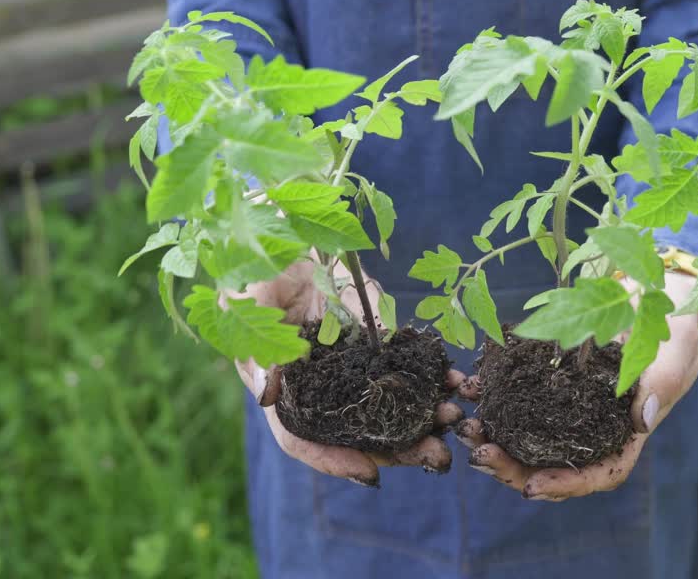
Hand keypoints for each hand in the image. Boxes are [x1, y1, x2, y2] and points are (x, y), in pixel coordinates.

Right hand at [229, 259, 466, 485]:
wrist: (290, 225)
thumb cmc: (256, 264)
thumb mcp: (244, 300)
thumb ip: (255, 345)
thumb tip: (265, 394)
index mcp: (281, 386)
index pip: (300, 437)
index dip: (331, 459)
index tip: (369, 473)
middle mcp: (317, 384)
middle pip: (354, 430)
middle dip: (395, 447)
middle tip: (435, 455)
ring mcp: (348, 363)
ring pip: (386, 404)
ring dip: (421, 417)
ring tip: (452, 417)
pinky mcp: (373, 337)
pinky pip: (404, 364)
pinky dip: (430, 375)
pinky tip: (454, 379)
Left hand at [455, 271, 697, 500]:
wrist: (654, 294)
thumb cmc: (672, 330)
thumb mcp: (675, 353)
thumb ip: (662, 383)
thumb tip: (642, 420)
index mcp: (625, 433)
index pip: (597, 472)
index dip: (565, 484)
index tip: (532, 487)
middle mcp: (591, 427)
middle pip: (550, 463)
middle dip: (512, 466)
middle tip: (479, 454)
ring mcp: (566, 405)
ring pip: (526, 435)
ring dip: (493, 435)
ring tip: (464, 426)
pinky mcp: (548, 378)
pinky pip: (516, 394)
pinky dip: (491, 393)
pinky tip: (469, 385)